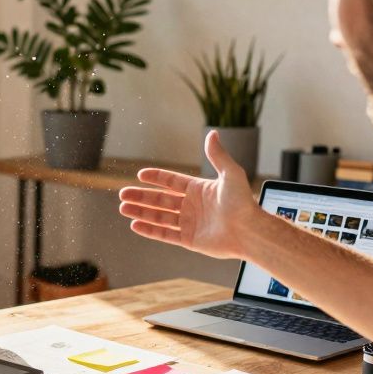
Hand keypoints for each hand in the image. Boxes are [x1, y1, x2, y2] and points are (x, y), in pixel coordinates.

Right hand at [118, 130, 262, 259]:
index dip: (156, 178)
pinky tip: (135, 225)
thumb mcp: (230, 174)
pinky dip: (150, 230)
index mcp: (198, 189)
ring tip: (123, 208)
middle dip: (141, 196)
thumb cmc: (243, 203)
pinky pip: (165, 234)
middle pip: (160, 200)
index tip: (140, 175)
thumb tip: (212, 133)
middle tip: (123, 194)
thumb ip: (217, 155)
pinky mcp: (189, 240)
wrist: (249, 231)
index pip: (171, 182)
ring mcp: (189, 223)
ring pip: (159, 217)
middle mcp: (192, 206)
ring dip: (141, 212)